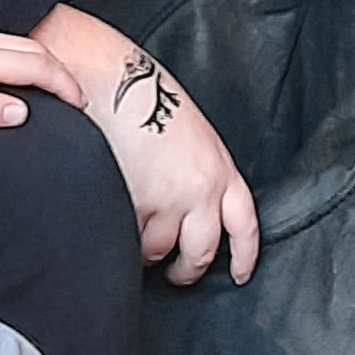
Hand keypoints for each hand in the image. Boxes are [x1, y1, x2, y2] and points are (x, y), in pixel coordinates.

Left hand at [0, 15, 85, 130]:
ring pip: (15, 40)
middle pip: (32, 47)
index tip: (81, 104)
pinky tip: (12, 69)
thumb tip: (24, 112)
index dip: (65, 85)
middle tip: (75, 98)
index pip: (36, 64)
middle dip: (60, 71)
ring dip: (41, 61)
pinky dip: (19, 54)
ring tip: (51, 86)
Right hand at [34, 4, 259, 287]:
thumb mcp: (190, 134)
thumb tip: (185, 206)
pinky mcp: (132, 206)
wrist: (114, 80)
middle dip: (186, 269)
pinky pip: (126, 240)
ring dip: (144, 250)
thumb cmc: (146, 97)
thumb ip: (196, 171)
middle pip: (201, 253)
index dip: (244, 256)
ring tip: (131, 233)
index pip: (244, 225)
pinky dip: (118, 236)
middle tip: (175, 274)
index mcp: (220, 168)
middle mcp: (200, 190)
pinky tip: (110, 219)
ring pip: (157, 252)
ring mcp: (165, 202)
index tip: (240, 275)